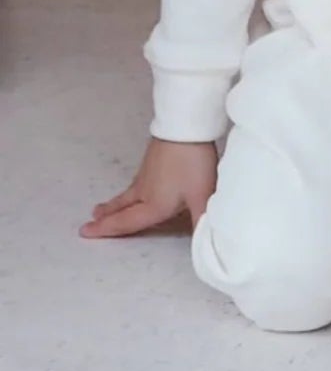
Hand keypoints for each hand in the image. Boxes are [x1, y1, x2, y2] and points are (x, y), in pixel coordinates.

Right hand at [82, 138, 218, 239]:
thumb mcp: (201, 195)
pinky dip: (130, 189)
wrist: (185, 126)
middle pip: (122, 207)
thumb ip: (203, 221)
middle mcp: (145, 190)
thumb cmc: (191, 163)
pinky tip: (137, 184)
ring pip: (128, 193)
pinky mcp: (153, 158)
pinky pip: (137, 180)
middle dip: (107, 217)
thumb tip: (205, 243)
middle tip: (91, 221)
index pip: (126, 223)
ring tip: (104, 207)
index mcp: (153, 204)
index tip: (85, 232)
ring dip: (116, 203)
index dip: (107, 230)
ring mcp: (147, 172)